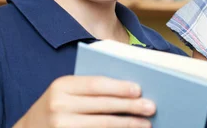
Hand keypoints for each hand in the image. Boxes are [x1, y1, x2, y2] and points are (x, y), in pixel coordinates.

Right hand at [14, 75, 154, 127]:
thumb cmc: (55, 107)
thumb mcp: (65, 93)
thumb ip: (89, 89)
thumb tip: (128, 89)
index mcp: (62, 86)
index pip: (96, 84)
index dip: (119, 87)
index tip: (139, 89)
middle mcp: (59, 106)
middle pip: (102, 106)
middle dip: (129, 107)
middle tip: (151, 107)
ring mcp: (60, 126)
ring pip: (102, 125)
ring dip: (127, 124)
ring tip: (145, 123)